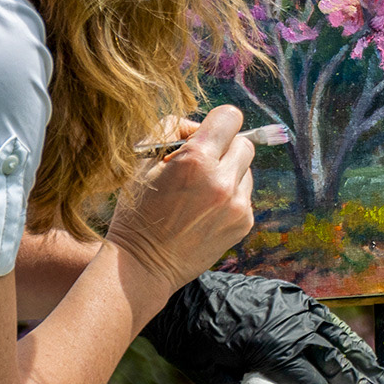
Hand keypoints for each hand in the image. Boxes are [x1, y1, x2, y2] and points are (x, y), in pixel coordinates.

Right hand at [107, 104, 255, 294]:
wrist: (143, 266)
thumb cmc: (137, 211)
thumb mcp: (142, 161)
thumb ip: (172, 130)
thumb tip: (200, 126)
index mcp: (196, 160)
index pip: (230, 117)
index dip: (216, 122)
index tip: (205, 134)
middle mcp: (223, 181)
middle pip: (244, 143)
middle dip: (224, 147)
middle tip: (200, 164)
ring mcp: (238, 205)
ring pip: (246, 170)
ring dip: (228, 173)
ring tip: (199, 192)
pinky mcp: (244, 223)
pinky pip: (245, 195)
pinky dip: (230, 197)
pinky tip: (205, 210)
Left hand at [142, 272, 383, 383]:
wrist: (180, 297)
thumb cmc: (193, 341)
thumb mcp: (220, 380)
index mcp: (275, 346)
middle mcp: (294, 323)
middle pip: (339, 362)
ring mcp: (297, 306)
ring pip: (340, 339)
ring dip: (365, 364)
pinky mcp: (293, 298)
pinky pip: (327, 322)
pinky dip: (344, 340)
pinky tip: (358, 355)